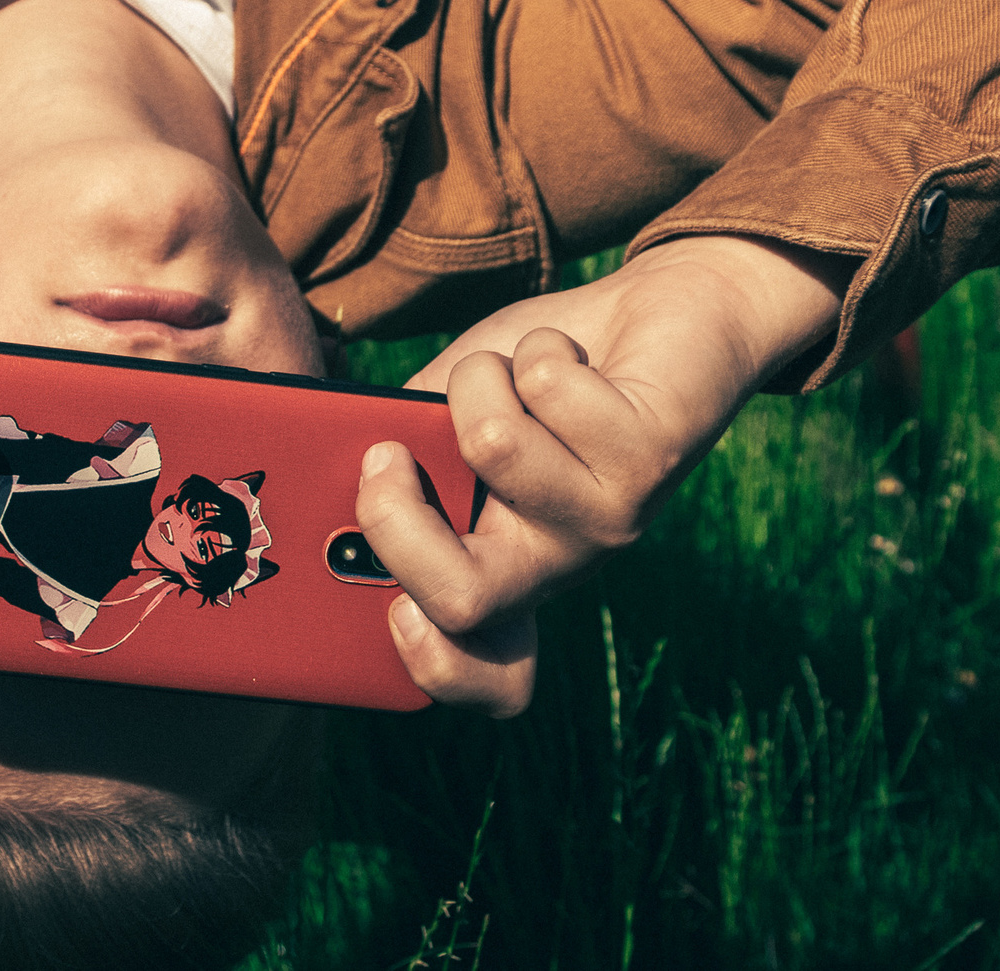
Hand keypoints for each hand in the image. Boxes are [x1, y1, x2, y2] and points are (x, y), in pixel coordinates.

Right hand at [355, 235, 851, 713]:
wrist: (651, 317)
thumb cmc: (527, 374)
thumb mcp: (438, 421)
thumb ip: (395, 452)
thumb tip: (346, 465)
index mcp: (505, 571)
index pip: (487, 683)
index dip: (432, 666)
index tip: (394, 609)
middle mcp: (560, 565)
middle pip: (461, 601)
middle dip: (393, 517)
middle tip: (388, 454)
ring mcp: (609, 519)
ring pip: (492, 445)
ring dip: (481, 376)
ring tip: (514, 372)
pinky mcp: (652, 458)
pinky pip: (546, 388)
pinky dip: (538, 346)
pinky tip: (571, 357)